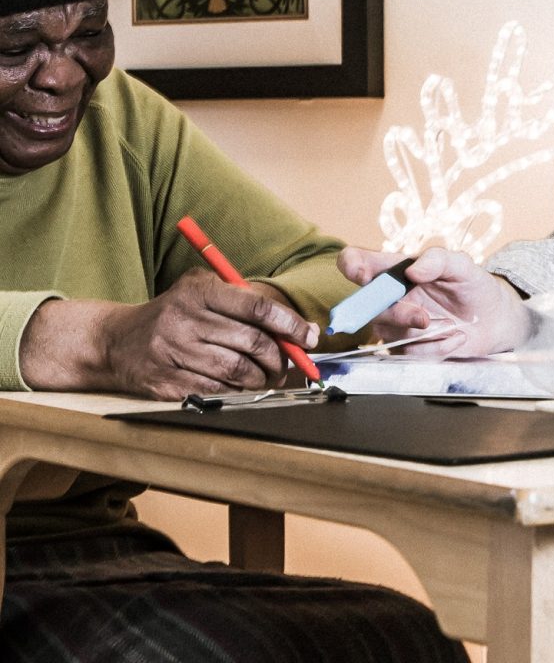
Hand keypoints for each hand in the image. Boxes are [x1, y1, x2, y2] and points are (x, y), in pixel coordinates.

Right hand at [19, 271, 319, 399]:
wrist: (117, 340)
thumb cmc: (176, 311)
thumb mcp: (204, 289)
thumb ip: (247, 300)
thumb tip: (299, 327)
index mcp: (199, 292)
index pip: (257, 308)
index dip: (290, 324)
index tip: (309, 337)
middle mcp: (185, 320)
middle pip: (252, 342)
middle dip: (279, 357)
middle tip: (288, 364)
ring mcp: (173, 353)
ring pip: (237, 371)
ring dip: (261, 378)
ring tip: (266, 376)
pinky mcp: (165, 382)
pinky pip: (216, 391)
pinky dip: (236, 391)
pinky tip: (239, 386)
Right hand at [337, 246, 531, 357]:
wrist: (494, 320)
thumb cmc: (472, 286)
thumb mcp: (462, 266)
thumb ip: (438, 260)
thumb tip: (413, 270)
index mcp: (395, 270)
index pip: (356, 262)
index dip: (352, 265)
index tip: (363, 273)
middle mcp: (389, 297)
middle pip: (367, 306)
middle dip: (395, 314)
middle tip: (423, 318)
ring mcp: (395, 325)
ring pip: (387, 333)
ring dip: (419, 334)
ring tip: (451, 327)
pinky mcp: (407, 349)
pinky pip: (409, 353)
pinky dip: (436, 347)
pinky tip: (456, 338)